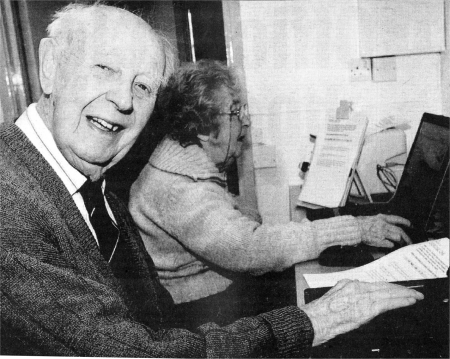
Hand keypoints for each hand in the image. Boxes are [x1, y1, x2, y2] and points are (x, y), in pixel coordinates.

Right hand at [301, 280, 423, 345]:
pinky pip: (388, 303)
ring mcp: (363, 297)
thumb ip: (347, 290)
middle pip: (384, 287)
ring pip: (389, 293)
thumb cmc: (320, 312)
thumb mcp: (334, 294)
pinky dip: (400, 301)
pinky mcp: (366, 309)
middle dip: (400, 290)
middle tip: (413, 292)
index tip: (398, 289)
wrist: (314, 320)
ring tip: (415, 296)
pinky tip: (409, 301)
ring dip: (404, 295)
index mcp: (350, 284)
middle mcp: (358, 288)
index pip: (376, 284)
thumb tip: (357, 288)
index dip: (390, 287)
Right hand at [356, 214, 411, 247]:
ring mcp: (382, 233)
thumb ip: (381, 221)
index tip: (410, 225)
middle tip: (409, 241)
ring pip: (397, 237)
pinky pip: (390, 244)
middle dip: (406, 237)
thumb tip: (389, 225)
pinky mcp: (379, 240)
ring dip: (401, 241)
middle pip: (400, 230)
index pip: (397, 219)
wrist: (353, 228)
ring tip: (402, 245)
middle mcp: (384, 225)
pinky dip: (391, 245)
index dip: (405, 222)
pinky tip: (392, 246)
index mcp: (382, 218)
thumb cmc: (360, 223)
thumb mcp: (372, 218)